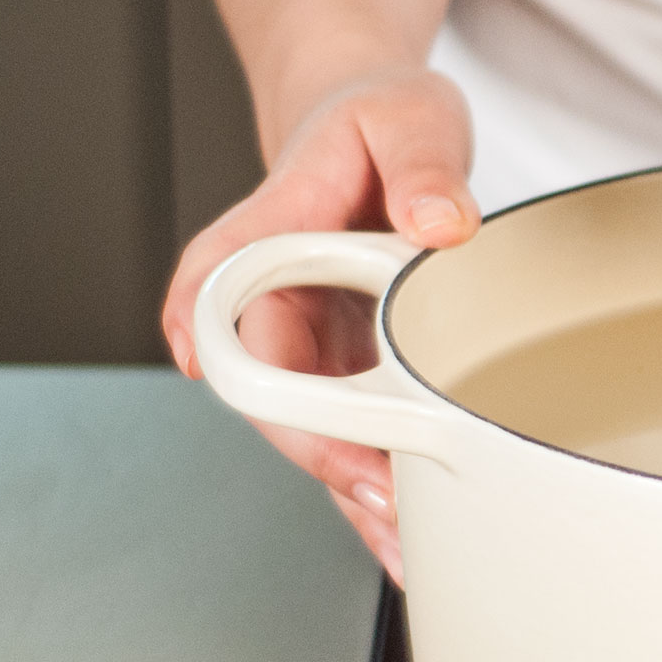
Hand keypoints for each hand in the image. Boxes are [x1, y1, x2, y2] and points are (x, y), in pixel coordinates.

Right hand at [161, 68, 479, 580]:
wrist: (383, 128)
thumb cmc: (381, 119)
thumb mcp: (411, 117)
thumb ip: (425, 166)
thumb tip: (440, 220)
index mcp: (271, 230)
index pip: (221, 291)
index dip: (224, 347)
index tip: (239, 386)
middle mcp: (277, 295)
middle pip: (272, 389)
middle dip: (323, 452)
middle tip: (380, 494)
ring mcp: (313, 340)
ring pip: (312, 429)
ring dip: (353, 492)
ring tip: (403, 545)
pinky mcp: (352, 365)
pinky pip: (355, 432)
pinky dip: (380, 483)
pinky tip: (409, 535)